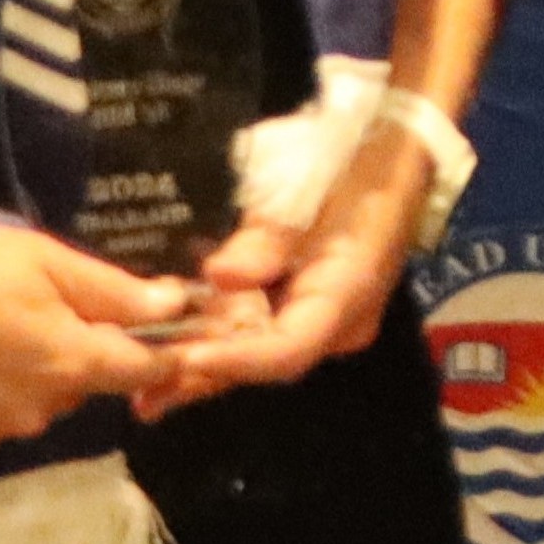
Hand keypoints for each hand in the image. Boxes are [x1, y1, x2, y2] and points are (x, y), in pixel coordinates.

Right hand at [0, 208, 187, 455]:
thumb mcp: (45, 261)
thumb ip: (114, 292)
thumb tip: (177, 306)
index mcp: (67, 364)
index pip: (140, 371)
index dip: (160, 354)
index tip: (171, 341)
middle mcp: (35, 412)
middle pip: (78, 386)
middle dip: (71, 354)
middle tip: (34, 309)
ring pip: (30, 404)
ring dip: (24, 376)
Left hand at [131, 126, 441, 417]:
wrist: (397, 146)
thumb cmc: (353, 164)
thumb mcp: (308, 193)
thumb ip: (264, 241)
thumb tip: (218, 277)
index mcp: (346, 296)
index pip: (286, 349)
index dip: (234, 362)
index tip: (184, 360)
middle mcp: (339, 323)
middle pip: (268, 360)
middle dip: (207, 376)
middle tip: (146, 397)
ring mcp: (327, 317)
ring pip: (262, 349)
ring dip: (208, 363)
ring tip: (149, 386)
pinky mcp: (311, 303)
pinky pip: (265, 329)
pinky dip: (224, 336)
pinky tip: (180, 344)